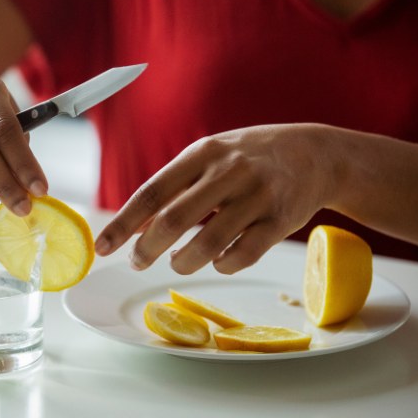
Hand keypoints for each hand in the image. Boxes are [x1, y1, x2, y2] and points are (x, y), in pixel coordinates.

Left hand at [95, 124, 334, 273]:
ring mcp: (257, 196)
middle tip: (138, 261)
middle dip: (148, 249)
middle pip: (175, 220)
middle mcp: (229, 172)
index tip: (102, 246)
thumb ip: (174, 188)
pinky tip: (217, 259)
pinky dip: (222, 264)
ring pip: (208, 244)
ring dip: (185, 261)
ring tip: (179, 261)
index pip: (152, 192)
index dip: (123, 223)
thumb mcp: (209, 158)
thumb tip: (133, 226)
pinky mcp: (280, 221)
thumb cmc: (248, 157)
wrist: (315, 154)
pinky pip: (242, 255)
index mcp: (203, 153)